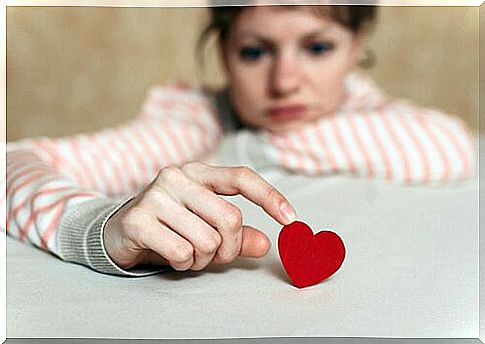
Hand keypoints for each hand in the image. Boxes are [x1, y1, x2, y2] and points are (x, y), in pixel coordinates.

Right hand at [103, 162, 296, 270]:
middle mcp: (179, 176)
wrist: (118, 230)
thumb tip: (266, 244)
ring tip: (188, 252)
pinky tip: (170, 255)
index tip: (291, 220)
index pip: (241, 177)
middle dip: (229, 248)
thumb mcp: (206, 227)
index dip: (269, 197)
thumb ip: (237, 235)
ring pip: (207, 240)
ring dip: (203, 259)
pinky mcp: (139, 219)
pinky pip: (182, 253)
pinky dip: (184, 264)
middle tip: (214, 254)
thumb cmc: (169, 226)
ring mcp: (157, 195)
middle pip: (230, 219)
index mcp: (199, 173)